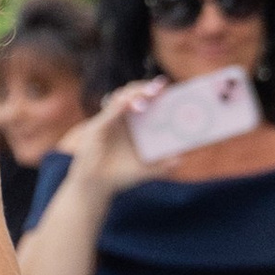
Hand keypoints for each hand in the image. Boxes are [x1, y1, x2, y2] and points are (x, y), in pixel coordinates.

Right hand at [53, 77, 164, 195]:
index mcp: (132, 124)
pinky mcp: (97, 128)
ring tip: (151, 95)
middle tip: (162, 86)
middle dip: (146, 88)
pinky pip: (109, 113)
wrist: (95, 188)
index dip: (155, 93)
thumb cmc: (118, 175)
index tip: (169, 88)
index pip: (144, 101)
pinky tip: (129, 103)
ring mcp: (108, 121)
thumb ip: (161, 166)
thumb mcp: (144, 170)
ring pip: (121, 98)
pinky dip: (120, 106)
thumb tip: (180, 159)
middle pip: (132, 94)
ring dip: (135, 94)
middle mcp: (120, 119)